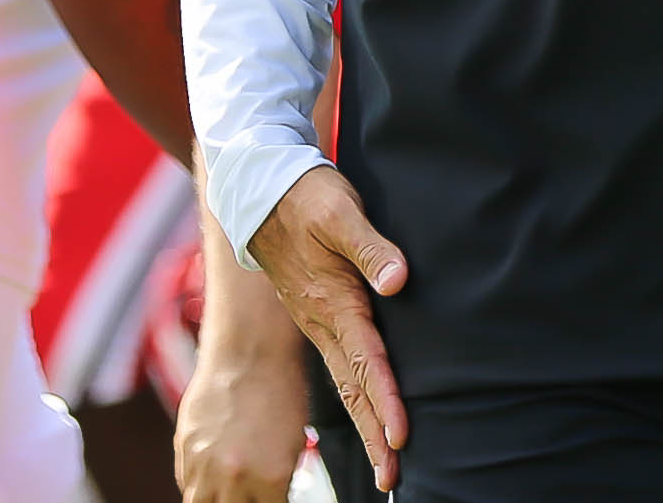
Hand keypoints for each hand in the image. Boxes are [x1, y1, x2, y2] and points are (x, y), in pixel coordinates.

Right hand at [176, 339, 307, 501]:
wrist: (248, 349)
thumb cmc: (279, 388)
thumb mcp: (293, 443)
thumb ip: (278, 481)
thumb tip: (271, 497)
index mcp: (271, 478)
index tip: (272, 497)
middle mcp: (235, 477)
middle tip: (250, 494)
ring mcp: (204, 465)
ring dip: (214, 501)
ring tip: (227, 491)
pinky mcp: (183, 450)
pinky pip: (187, 484)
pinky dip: (198, 484)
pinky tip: (212, 474)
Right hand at [248, 169, 409, 491]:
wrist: (261, 188)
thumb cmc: (305, 196)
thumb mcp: (340, 211)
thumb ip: (371, 247)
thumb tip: (399, 281)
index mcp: (334, 302)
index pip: (367, 361)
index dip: (386, 401)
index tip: (402, 438)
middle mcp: (324, 322)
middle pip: (355, 389)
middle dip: (375, 435)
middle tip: (392, 480)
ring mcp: (318, 322)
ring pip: (347, 383)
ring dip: (367, 423)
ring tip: (385, 462)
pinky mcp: (318, 315)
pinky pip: (340, 366)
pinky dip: (357, 396)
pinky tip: (366, 411)